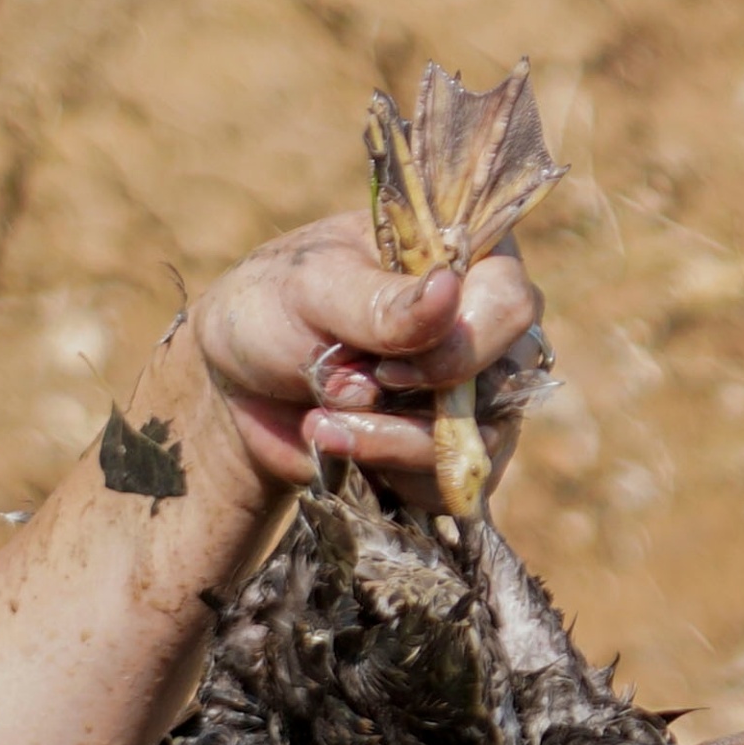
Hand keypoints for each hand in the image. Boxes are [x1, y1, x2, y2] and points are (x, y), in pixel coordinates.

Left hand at [182, 215, 541, 489]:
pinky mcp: (446, 448)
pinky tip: (335, 445)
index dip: (459, 344)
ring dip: (393, 443)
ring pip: (481, 440)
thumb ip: (378, 301)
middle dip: (421, 400)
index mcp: (464, 260)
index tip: (387, 364)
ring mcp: (472, 390)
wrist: (233, 385)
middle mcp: (482, 324)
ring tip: (321, 422)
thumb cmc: (272, 309)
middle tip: (347, 390)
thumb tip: (448, 290)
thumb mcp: (311, 290)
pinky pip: (454, 484)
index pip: (510, 302)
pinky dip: (391, 474)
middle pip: (507, 378)